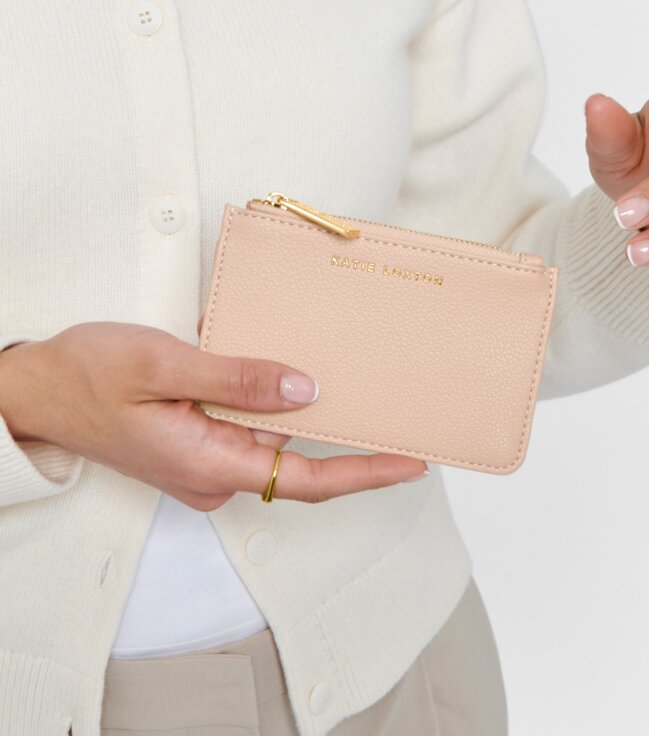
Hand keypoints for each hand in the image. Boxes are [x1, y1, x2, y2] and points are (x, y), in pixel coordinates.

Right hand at [0, 322, 428, 507]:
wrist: (38, 389)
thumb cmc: (88, 376)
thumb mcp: (163, 366)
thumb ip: (236, 379)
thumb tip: (306, 390)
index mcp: (210, 463)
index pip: (306, 481)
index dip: (364, 475)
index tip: (412, 463)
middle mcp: (215, 474)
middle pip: (296, 459)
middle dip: (342, 436)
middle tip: (390, 405)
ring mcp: (207, 463)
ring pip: (272, 439)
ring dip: (298, 409)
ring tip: (330, 371)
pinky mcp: (200, 447)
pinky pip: (249, 429)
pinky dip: (269, 404)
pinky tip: (277, 368)